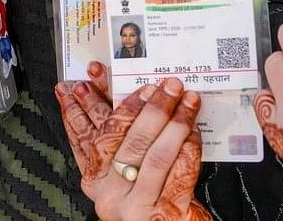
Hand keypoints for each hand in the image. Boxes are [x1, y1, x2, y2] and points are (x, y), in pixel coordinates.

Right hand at [56, 76, 211, 220]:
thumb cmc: (145, 197)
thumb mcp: (120, 169)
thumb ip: (117, 137)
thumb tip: (118, 91)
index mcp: (93, 179)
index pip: (88, 135)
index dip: (96, 103)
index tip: (104, 75)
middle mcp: (110, 194)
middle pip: (128, 142)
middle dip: (151, 108)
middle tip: (168, 85)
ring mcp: (137, 205)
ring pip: (156, 155)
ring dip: (175, 122)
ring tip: (187, 100)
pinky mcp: (166, 213)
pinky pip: (180, 172)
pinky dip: (189, 147)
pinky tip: (195, 130)